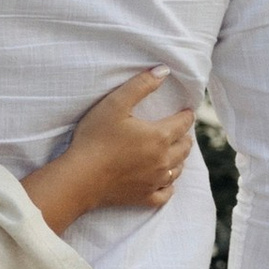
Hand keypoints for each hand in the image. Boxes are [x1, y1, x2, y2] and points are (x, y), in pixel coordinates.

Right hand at [34, 70, 197, 230]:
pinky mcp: (144, 197)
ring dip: (180, 158)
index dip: (186, 115)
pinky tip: (166, 182)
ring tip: (176, 152)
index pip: (183, 123)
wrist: (81, 177)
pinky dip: (169, 186)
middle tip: (182, 130)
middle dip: (185, 136)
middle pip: (185, 147)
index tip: (187, 111)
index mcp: (159, 136)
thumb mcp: (115, 104)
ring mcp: (155, 181)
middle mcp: (163, 160)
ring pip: (178, 169)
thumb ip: (141, 85)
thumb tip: (164, 70)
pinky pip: (166, 193)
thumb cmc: (95, 138)